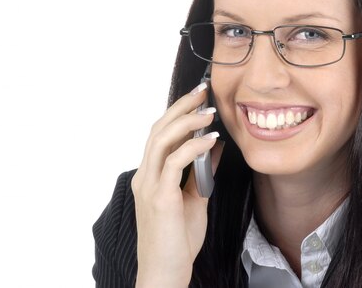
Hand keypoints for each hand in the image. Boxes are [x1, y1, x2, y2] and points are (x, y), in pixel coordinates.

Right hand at [131, 83, 223, 287]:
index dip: (177, 111)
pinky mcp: (160, 198)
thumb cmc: (177, 240)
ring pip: (162, 140)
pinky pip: (174, 163)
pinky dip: (193, 147)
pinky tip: (211, 140)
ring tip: (209, 111)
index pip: (160, 134)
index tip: (198, 97)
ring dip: (188, 121)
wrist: (166, 272)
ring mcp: (150, 186)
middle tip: (203, 91)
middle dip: (182, 106)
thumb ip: (202, 173)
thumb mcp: (194, 199)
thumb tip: (216, 148)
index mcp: (150, 175)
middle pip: (159, 129)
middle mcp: (145, 176)